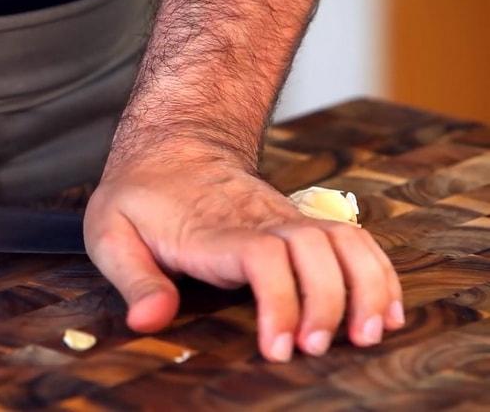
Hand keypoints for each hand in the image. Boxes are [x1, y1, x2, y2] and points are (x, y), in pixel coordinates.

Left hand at [84, 143, 403, 361]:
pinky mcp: (298, 221)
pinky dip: (376, 272)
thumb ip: (133, 279)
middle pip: (314, 249)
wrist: (172, 147)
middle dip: (328, 302)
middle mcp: (258, 219)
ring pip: (343, 240)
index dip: (280, 301)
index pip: (262, 256)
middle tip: (317, 349)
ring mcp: (284, 217)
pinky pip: (351, 239)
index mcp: (212, 228)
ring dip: (365, 286)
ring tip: (369, 334)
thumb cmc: (139, 195)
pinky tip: (385, 309)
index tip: (277, 346)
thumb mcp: (111, 234)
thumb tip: (148, 322)